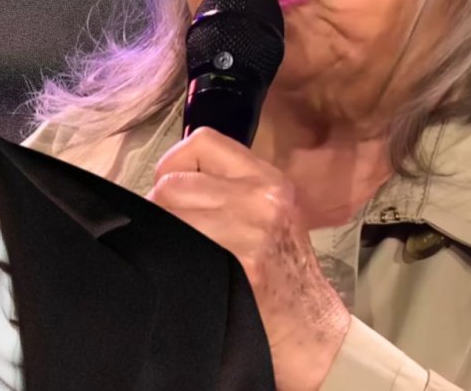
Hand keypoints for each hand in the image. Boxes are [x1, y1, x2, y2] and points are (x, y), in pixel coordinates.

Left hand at [149, 127, 350, 390]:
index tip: (172, 191)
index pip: (201, 142)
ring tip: (180, 252)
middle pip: (172, 183)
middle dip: (162, 207)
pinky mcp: (237, 262)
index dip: (174, 163)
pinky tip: (184, 270)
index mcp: (268, 179)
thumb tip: (166, 180)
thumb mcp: (269, 214)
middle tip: (174, 232)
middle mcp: (261, 197)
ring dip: (162, 232)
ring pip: (167, 212)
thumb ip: (227, 188)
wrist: (309, 329)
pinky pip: (176, 245)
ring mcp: (249, 230)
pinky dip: (169, 257)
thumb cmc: (282, 273)